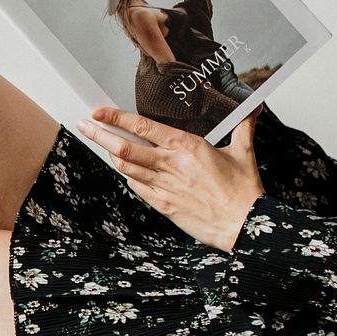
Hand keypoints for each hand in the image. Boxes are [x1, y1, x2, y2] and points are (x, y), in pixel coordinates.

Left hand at [76, 105, 264, 251]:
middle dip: (100, 135)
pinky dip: (130, 177)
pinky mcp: (164, 205)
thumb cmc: (245, 191)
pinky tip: (127, 171)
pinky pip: (137, 187)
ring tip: (101, 143)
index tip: (99, 112)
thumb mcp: (244, 153)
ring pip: (126, 167)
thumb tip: (252, 108)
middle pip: (124, 148)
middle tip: (84, 125)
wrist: (247, 227)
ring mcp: (164, 186)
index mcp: (187, 147)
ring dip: (112, 155)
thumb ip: (243, 127)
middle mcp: (171, 165)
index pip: (143, 127)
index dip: (116, 118)